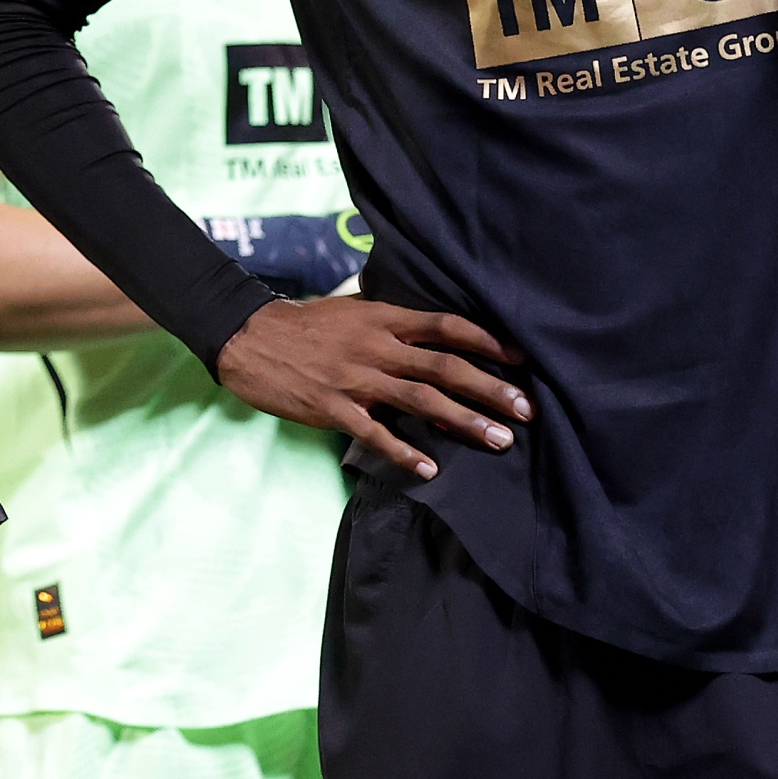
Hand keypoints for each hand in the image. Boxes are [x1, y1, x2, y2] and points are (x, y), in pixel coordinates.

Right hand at [214, 298, 530, 479]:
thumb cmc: (306, 324)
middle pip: (444, 366)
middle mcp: (377, 347)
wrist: (250, 337)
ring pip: (421, 400)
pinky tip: (430, 469)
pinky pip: (375, 433)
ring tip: (499, 440)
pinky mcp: (334, 408)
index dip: (487, 341)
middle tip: (527, 409)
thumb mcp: (354, 309)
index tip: (522, 359)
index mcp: (385, 319)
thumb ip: (392, 322)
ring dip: (464, 421)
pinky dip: (405, 451)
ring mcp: (356, 378)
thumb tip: (433, 334)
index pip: (447, 326)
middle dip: (490, 388)